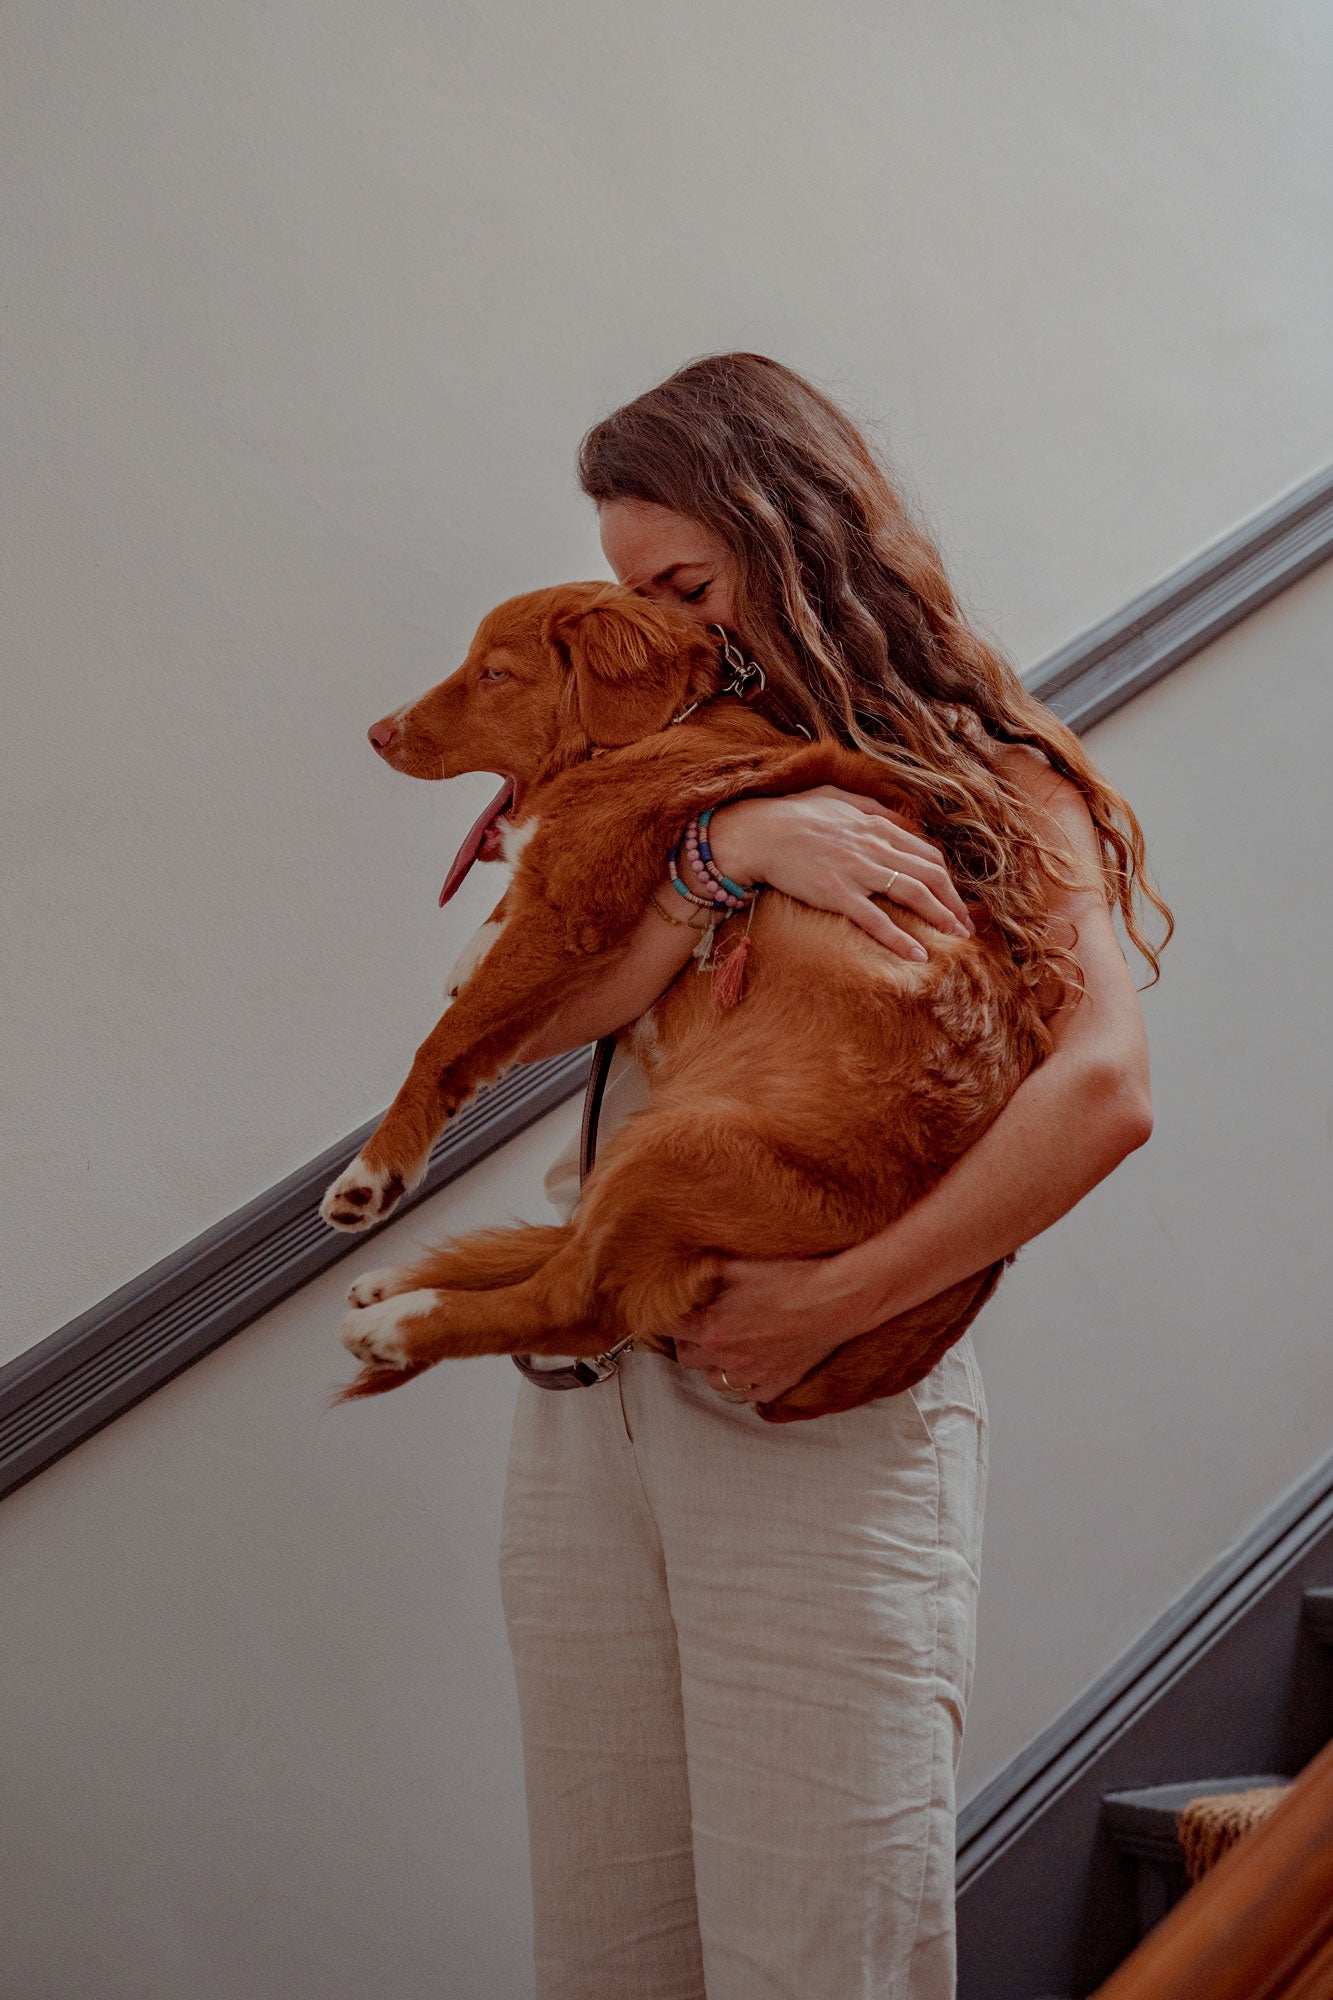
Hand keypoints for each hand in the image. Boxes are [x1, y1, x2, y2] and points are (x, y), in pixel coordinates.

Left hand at [673, 1253, 878, 1403]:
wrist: (836, 1299)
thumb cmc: (790, 1278)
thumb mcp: (739, 1264)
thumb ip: (706, 1271)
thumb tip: (686, 1267)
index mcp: (710, 1329)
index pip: (669, 1329)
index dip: (669, 1317)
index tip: (676, 1310)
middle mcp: (726, 1358)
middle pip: (686, 1358)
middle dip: (688, 1340)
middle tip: (701, 1323)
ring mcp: (751, 1375)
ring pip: (714, 1381)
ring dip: (713, 1364)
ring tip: (725, 1345)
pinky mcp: (776, 1383)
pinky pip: (750, 1394)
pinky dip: (747, 1381)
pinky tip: (753, 1363)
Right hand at [708, 786, 973, 961]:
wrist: (757, 832)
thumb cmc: (791, 815)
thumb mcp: (836, 797)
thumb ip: (869, 807)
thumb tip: (895, 816)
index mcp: (876, 825)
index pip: (926, 853)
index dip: (946, 878)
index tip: (954, 898)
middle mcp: (873, 846)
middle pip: (929, 874)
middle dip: (954, 902)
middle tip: (966, 926)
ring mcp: (856, 870)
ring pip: (913, 892)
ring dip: (941, 917)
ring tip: (958, 939)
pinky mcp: (836, 893)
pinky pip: (876, 919)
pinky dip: (900, 938)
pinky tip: (918, 955)